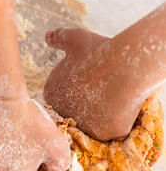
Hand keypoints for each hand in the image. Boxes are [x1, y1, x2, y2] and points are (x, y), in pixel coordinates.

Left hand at [44, 24, 165, 140]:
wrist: (124, 65)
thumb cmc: (98, 51)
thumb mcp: (75, 39)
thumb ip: (59, 39)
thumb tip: (47, 36)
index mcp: (51, 93)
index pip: (63, 97)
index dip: (80, 88)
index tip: (91, 80)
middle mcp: (60, 112)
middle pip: (77, 111)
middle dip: (88, 103)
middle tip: (103, 88)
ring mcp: (80, 125)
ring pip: (93, 122)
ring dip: (101, 113)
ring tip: (112, 95)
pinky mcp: (101, 134)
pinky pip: (109, 129)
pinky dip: (115, 121)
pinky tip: (120, 106)